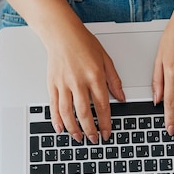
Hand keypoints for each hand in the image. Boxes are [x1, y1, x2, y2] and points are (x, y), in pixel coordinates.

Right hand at [44, 26, 124, 142]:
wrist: (62, 33)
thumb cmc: (84, 43)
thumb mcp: (106, 60)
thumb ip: (114, 81)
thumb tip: (121, 98)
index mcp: (95, 76)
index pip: (102, 106)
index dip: (105, 122)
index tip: (107, 133)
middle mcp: (78, 81)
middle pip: (84, 112)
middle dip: (90, 129)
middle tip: (94, 139)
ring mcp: (63, 83)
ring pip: (68, 112)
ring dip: (73, 128)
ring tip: (79, 137)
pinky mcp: (52, 83)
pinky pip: (53, 105)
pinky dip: (56, 119)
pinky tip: (60, 128)